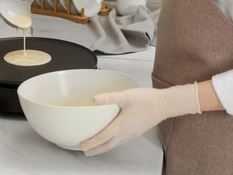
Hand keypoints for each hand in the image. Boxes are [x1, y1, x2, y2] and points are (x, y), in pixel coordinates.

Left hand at [80, 83, 200, 155]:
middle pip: (107, 145)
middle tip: (85, 152)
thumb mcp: (126, 96)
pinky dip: (113, 144)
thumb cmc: (148, 100)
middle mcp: (126, 133)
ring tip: (95, 149)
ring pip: (114, 145)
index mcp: (121, 126)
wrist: (165, 104)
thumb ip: (109, 97)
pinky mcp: (136, 132)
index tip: (82, 145)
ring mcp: (132, 134)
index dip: (91, 143)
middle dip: (95, 150)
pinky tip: (112, 140)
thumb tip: (94, 99)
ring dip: (103, 148)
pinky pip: (121, 141)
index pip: (102, 138)